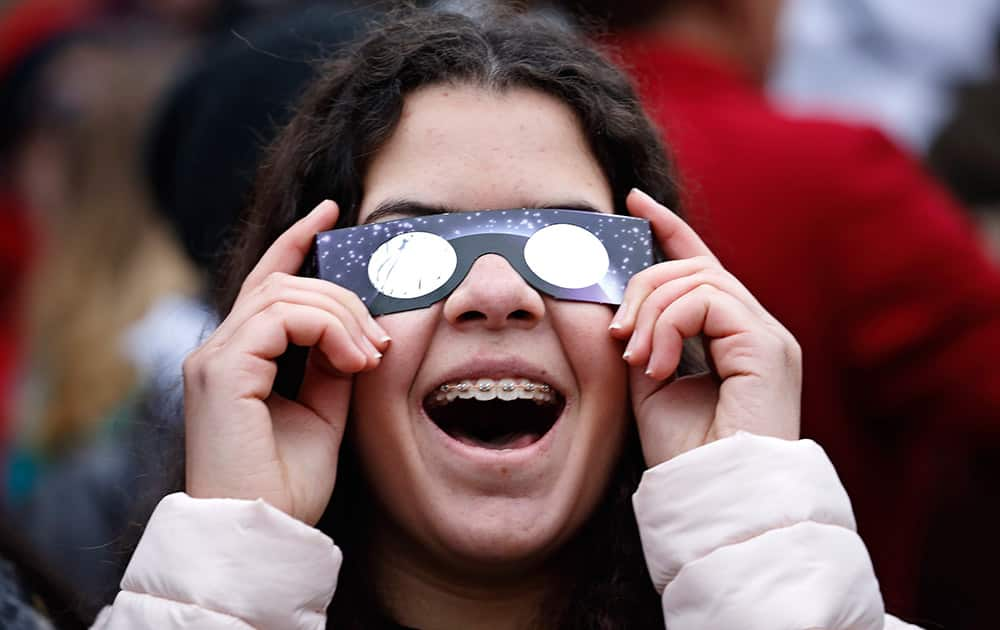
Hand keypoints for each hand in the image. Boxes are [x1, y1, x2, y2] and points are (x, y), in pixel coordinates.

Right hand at [182, 201, 390, 524]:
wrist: (264, 532)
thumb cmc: (288, 484)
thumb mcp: (325, 411)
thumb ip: (333, 363)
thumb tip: (355, 328)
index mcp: (239, 358)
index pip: (267, 283)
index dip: (297, 242)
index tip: (331, 212)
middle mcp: (218, 351)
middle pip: (284, 284)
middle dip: (343, 298)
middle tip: (379, 340)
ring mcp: (213, 358)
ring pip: (285, 294)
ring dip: (342, 315)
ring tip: (369, 355)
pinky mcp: (221, 371)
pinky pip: (280, 317)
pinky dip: (327, 329)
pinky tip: (354, 359)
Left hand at [610, 189, 800, 466]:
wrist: (711, 498)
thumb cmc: (682, 452)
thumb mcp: (648, 382)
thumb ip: (645, 336)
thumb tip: (623, 302)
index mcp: (733, 337)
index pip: (702, 266)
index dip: (669, 229)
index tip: (634, 202)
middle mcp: (758, 330)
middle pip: (692, 268)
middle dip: (642, 287)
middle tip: (617, 335)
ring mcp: (769, 336)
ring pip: (698, 278)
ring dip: (651, 312)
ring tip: (636, 358)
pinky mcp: (769, 345)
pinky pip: (708, 301)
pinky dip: (670, 326)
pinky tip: (656, 365)